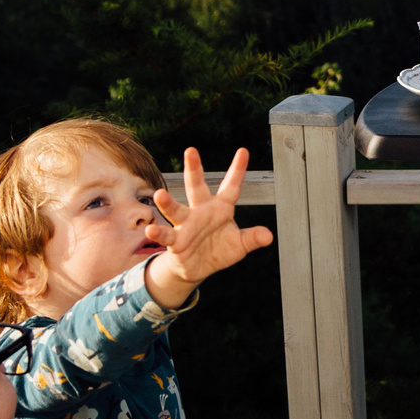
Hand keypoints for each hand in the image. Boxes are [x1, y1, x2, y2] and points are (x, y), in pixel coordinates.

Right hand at [148, 147, 273, 304]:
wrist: (198, 268)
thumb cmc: (218, 250)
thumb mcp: (240, 245)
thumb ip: (252, 238)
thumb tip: (268, 236)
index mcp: (220, 208)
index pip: (231, 187)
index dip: (237, 170)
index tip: (243, 151)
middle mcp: (201, 211)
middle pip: (197, 187)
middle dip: (194, 169)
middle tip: (191, 151)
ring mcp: (186, 225)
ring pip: (176, 210)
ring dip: (167, 203)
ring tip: (160, 194)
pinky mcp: (175, 241)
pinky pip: (166, 235)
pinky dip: (158, 233)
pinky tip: (151, 229)